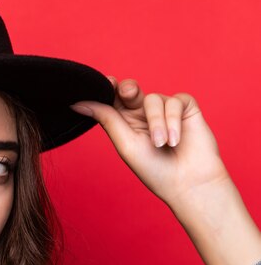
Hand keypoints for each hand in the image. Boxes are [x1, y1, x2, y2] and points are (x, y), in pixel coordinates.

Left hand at [69, 77, 232, 206]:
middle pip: (130, 90)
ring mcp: (164, 110)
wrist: (188, 183)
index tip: (106, 82)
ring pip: (153, 98)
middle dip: (128, 89)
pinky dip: (173, 120)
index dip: (107, 88)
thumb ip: (106, 118)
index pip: (112, 99)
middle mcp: (142, 113)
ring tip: (161, 144)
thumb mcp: (125, 143)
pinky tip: (175, 140)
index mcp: (124, 122)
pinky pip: (176, 101)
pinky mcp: (186, 108)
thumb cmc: (154, 168)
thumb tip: (77, 103)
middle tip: (129, 93)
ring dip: (156, 122)